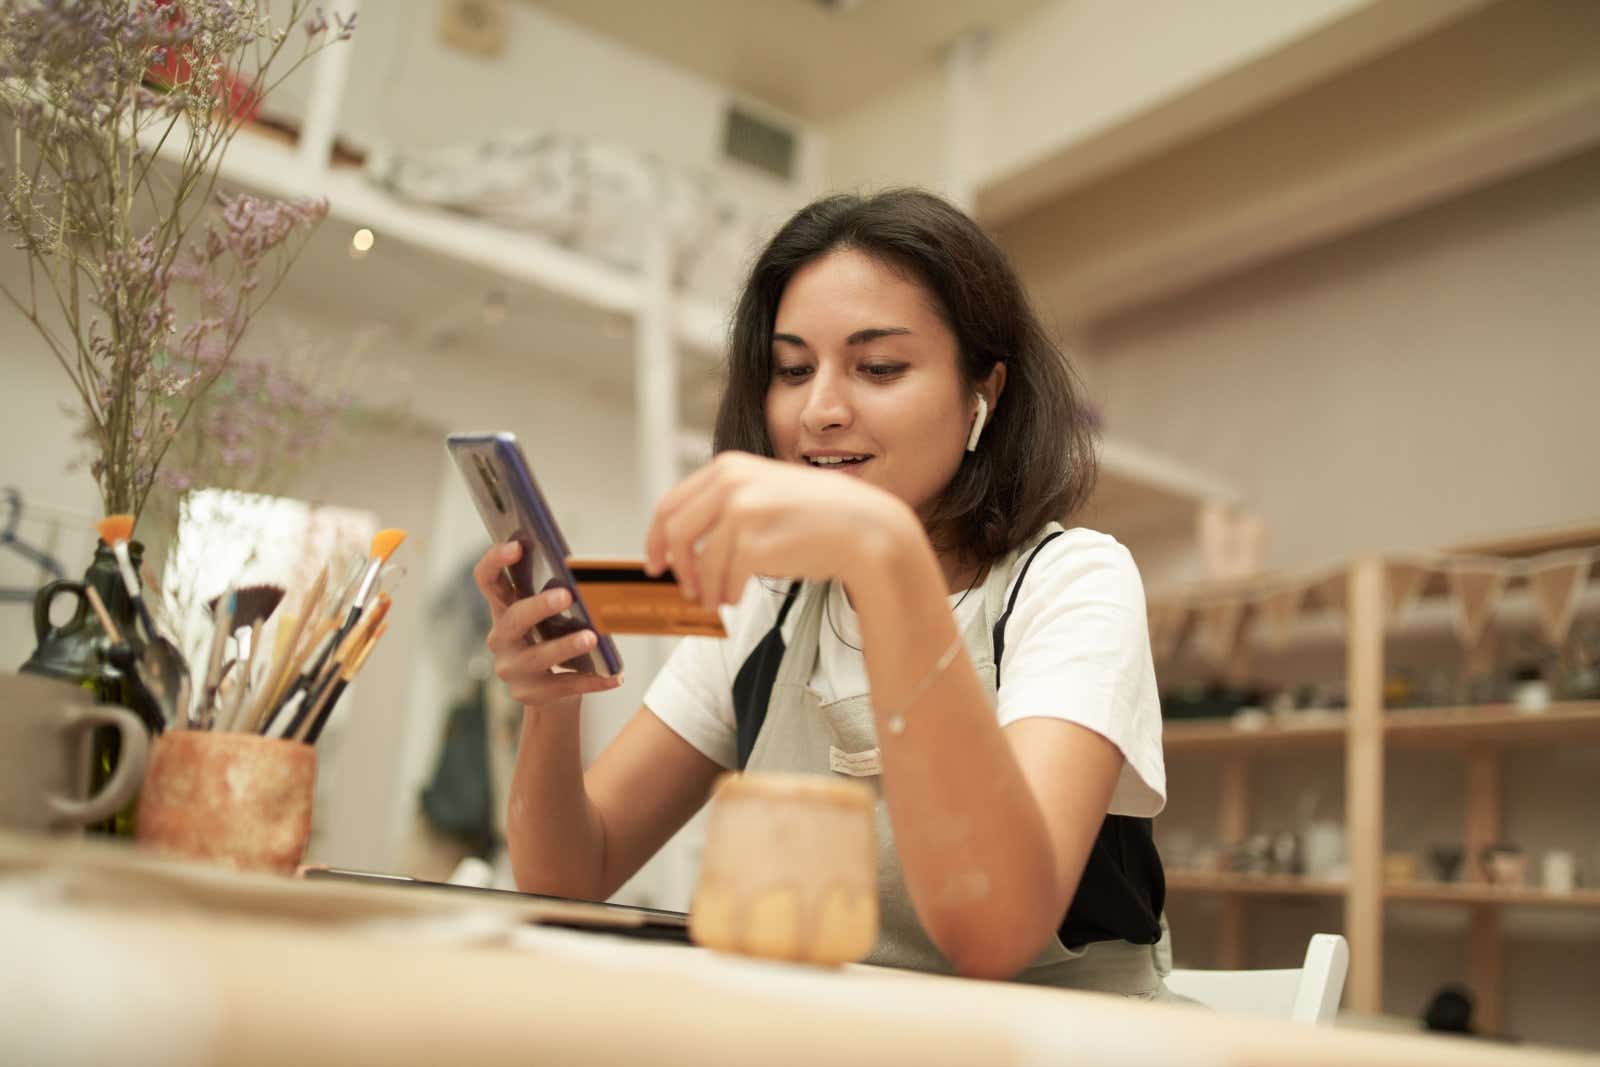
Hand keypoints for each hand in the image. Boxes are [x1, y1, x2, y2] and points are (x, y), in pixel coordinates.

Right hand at [472, 541, 622, 707]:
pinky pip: (563, 685)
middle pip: (514, 618)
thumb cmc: (553, 640)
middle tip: (566, 595)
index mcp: (503, 609)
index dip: (495, 561)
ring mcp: (512, 668)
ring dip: (566, 645)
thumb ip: (555, 594)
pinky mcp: (530, 693)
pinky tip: (614, 677)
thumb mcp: (549, 617)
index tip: (517, 545)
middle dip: (539, 605)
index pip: (487, 580)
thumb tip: (587, 575)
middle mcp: (501, 638)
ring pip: (538, 656)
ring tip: (591, 638)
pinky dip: (591, 680)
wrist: (549, 694)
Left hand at [644, 452, 916, 610]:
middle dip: (677, 567)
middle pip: (675, 533)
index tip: (656, 563)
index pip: (671, 504)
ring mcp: (742, 513)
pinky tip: (735, 597)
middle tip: (685, 589)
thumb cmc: (820, 514)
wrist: (865, 529)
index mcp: (729, 467)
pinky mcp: (755, 545)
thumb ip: (728, 502)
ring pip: (700, 563)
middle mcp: (731, 484)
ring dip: (705, 588)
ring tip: (718, 598)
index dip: (656, 538)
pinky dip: (725, 594)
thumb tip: (685, 540)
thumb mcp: (768, 489)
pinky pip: (724, 580)